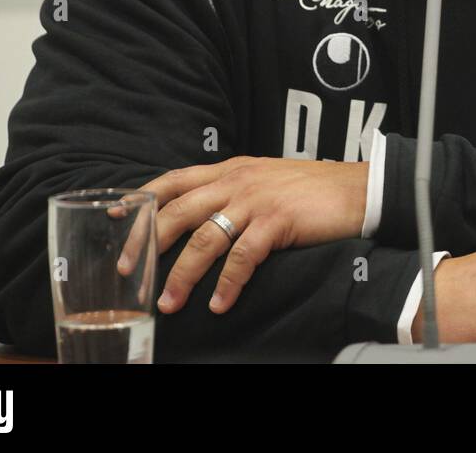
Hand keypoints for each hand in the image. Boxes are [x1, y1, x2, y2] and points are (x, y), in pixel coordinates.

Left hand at [120, 156, 368, 314]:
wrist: (359, 188)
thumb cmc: (313, 190)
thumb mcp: (266, 181)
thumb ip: (234, 192)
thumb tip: (201, 219)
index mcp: (231, 169)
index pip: (174, 180)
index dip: (143, 199)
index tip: (116, 217)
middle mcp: (237, 180)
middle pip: (178, 211)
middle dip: (147, 243)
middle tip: (129, 273)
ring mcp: (257, 200)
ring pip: (204, 238)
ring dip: (182, 274)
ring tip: (169, 303)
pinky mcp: (278, 220)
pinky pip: (243, 257)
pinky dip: (228, 284)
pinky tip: (220, 305)